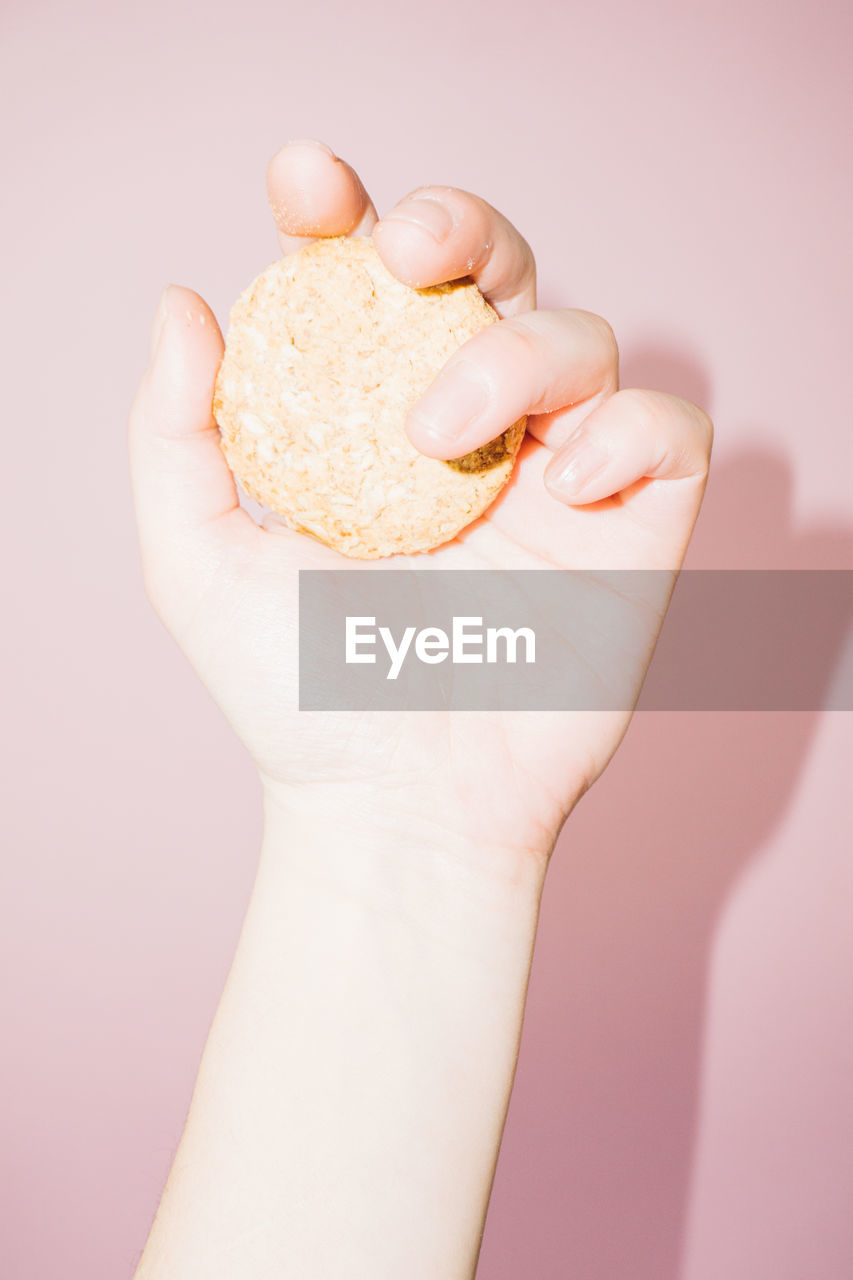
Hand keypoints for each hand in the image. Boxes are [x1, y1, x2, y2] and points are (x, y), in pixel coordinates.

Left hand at [127, 139, 711, 875]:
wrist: (396, 807)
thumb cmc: (297, 699)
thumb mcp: (198, 564)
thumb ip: (175, 436)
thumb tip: (181, 304)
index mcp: (368, 422)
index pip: (369, 286)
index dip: (344, 214)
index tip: (304, 188)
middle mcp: (469, 431)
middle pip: (494, 273)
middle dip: (456, 226)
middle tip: (403, 248)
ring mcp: (557, 473)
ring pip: (581, 335)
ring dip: (514, 356)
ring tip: (442, 438)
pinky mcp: (635, 524)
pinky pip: (667, 429)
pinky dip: (624, 432)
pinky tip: (555, 490)